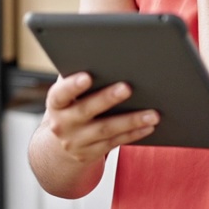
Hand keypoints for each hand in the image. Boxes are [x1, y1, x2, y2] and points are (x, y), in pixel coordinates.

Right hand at [42, 72, 158, 163]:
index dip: (72, 86)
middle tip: (127, 88)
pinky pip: (115, 142)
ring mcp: (77, 141)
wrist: (60, 145)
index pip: (60, 94)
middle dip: (107, 99)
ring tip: (152, 113)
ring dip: (131, 121)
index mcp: (56, 104)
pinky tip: (149, 126)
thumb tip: (99, 55)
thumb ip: (76, 76)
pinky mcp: (91, 153)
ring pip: (106, 130)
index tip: (87, 76)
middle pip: (86, 111)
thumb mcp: (66, 94)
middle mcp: (62, 124)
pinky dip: (133, 134)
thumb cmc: (70, 106)